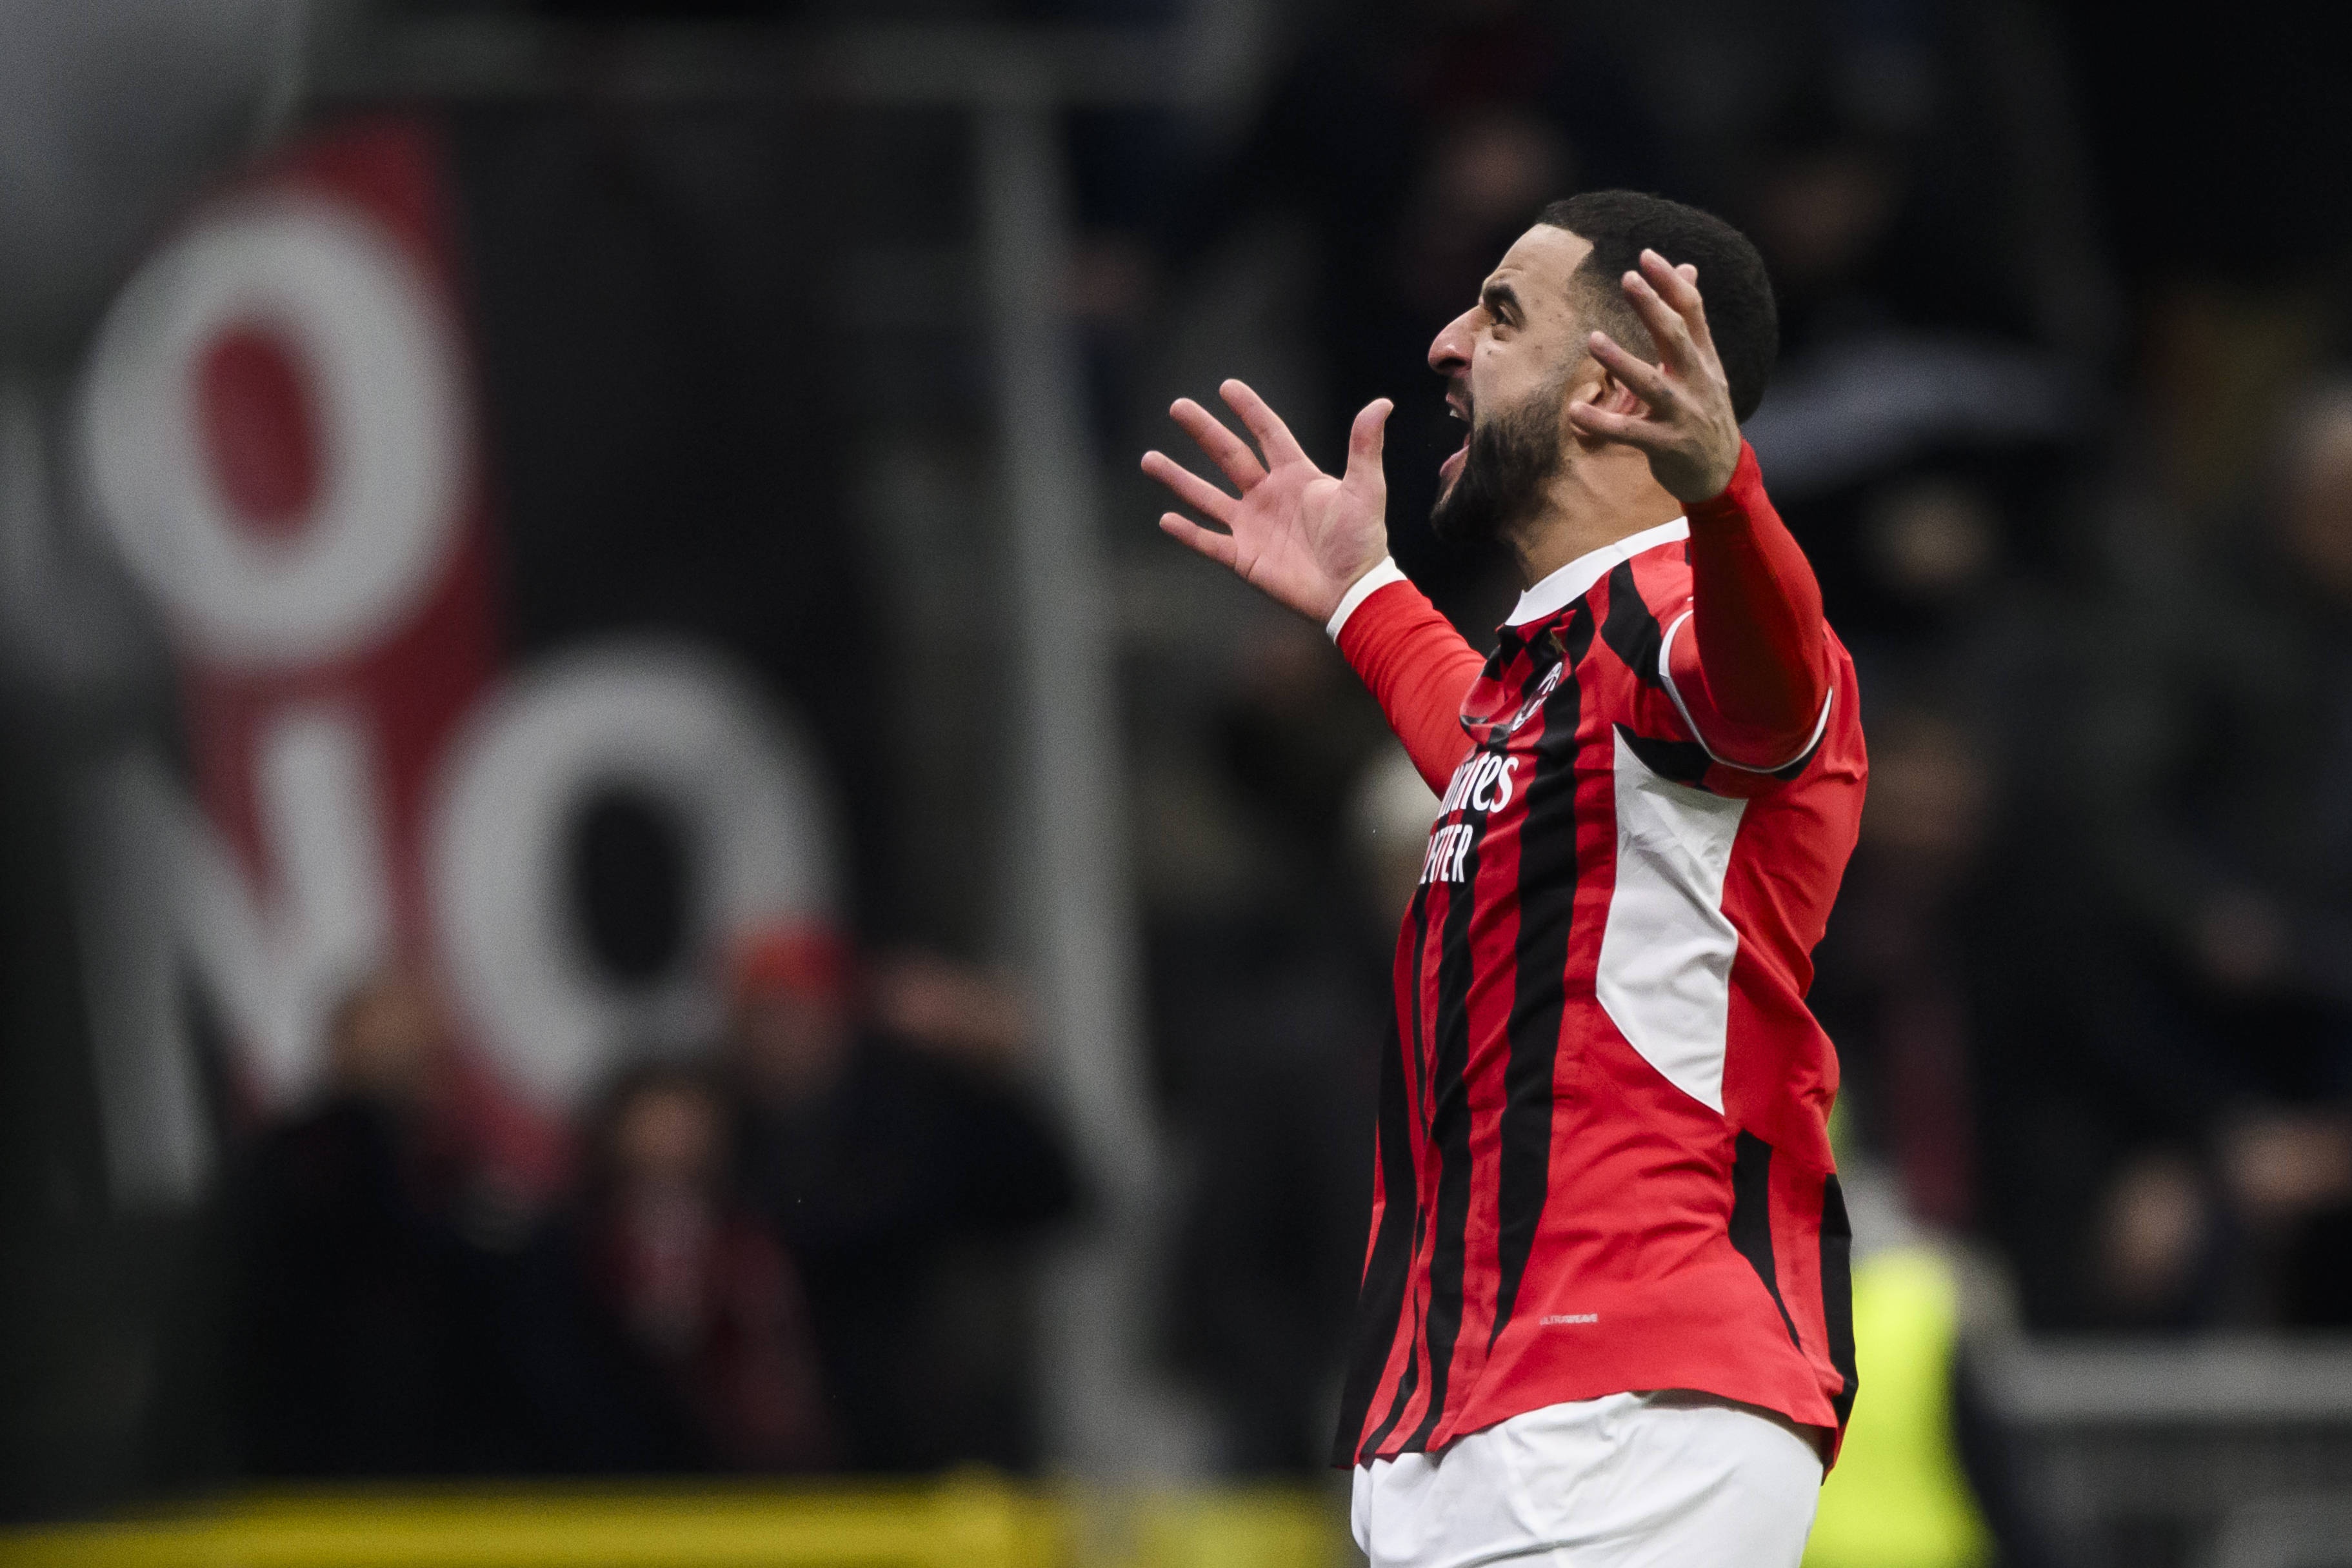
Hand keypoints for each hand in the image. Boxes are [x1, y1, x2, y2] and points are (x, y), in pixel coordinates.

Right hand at [1143, 380, 1392, 624]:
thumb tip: (1382, 403)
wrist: (1352, 591)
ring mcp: (1252, 526)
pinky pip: (1209, 542)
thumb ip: (1364, 447)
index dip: (1249, 410)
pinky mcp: (1244, 557)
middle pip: (1228, 456)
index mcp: (1296, 476)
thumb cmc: (1362, 541)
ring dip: (1178, 479)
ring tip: (1149, 459)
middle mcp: (1268, 496)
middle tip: (1177, 406)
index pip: (1267, 434)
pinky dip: (1187, 533)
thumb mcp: (1366, 489)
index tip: (1227, 386)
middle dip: (1203, 431)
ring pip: (1207, 496)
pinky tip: (1164, 518)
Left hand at [1566, 250, 1741, 502]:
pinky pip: (1630, 433)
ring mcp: (1684, 415)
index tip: (1645, 256)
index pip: (1693, 313)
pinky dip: (1601, 423)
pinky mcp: (1667, 446)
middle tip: (1627, 278)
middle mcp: (1698, 383)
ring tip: (1593, 340)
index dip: (1671, 283)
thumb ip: (1691, 322)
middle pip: (1677, 338)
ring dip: (1622, 361)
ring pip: (1653, 385)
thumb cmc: (1703, 413)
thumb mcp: (1705, 366)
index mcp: (1705, 361)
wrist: (1722, 475)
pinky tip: (1575, 411)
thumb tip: (1688, 269)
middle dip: (1654, 308)